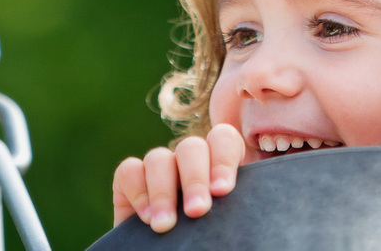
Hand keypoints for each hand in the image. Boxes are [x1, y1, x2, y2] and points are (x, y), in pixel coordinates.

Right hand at [113, 124, 245, 232]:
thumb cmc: (213, 244)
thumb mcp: (230, 229)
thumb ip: (237, 218)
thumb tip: (251, 224)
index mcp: (221, 168)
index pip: (224, 139)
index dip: (223, 159)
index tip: (222, 192)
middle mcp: (190, 163)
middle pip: (192, 146)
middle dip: (195, 178)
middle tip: (198, 211)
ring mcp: (159, 171)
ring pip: (158, 156)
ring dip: (163, 190)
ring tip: (166, 226)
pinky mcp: (130, 183)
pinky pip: (129, 171)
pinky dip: (138, 191)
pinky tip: (147, 219)